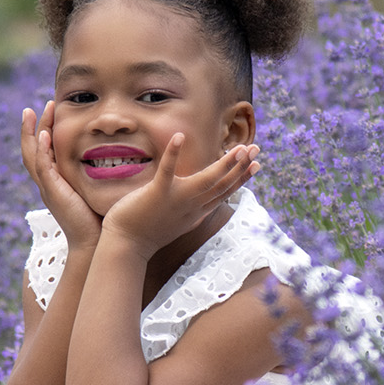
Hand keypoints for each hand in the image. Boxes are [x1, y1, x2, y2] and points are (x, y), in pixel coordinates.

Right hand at [20, 102, 102, 250]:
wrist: (96, 242)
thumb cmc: (101, 219)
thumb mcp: (98, 189)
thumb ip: (100, 173)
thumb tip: (118, 156)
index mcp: (56, 183)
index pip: (43, 153)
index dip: (43, 132)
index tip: (49, 112)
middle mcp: (48, 184)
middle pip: (31, 151)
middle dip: (31, 128)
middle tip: (32, 108)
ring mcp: (48, 188)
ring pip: (31, 156)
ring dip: (32, 132)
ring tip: (32, 112)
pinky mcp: (54, 193)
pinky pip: (42, 168)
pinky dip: (41, 150)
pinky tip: (44, 135)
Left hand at [101, 136, 260, 257]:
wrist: (126, 247)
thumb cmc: (146, 232)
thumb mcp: (176, 220)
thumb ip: (190, 207)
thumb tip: (200, 199)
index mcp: (196, 212)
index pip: (224, 193)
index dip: (242, 178)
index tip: (257, 164)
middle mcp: (191, 207)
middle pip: (221, 185)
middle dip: (240, 167)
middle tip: (256, 148)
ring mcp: (176, 200)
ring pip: (205, 180)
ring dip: (224, 164)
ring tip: (239, 148)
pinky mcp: (157, 194)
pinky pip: (167, 171)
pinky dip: (174, 154)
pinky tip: (180, 136)